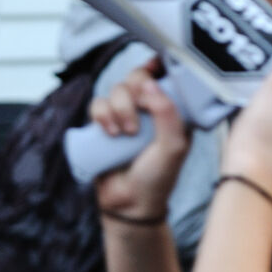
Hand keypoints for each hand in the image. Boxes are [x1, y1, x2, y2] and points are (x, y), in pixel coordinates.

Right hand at [93, 59, 190, 219]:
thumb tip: (150, 83)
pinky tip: (110, 132)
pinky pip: (97, 103)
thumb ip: (167, 113)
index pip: (165, 76)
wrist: (129, 204)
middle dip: (134, 91)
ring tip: (125, 133)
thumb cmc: (158, 178)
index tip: (154, 66)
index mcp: (172, 110)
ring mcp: (124, 115)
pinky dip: (102, 114)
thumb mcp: (173, 147)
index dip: (158, 66)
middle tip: (138, 113)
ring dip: (119, 108)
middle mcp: (148, 109)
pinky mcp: (104, 123)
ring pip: (115, 89)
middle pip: (136, 77)